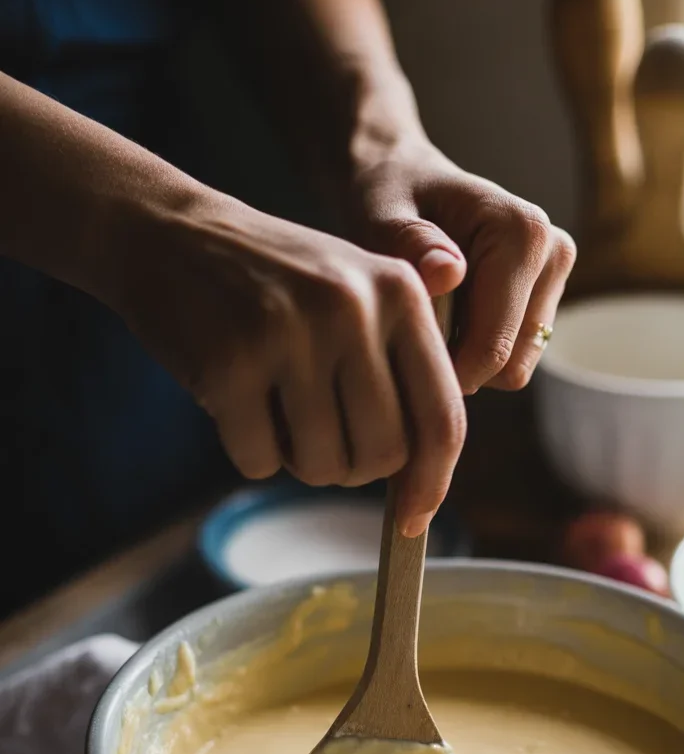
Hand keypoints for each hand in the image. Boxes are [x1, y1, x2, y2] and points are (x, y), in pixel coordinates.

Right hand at [115, 192, 465, 535]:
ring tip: (277, 412)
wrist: (171, 233)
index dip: (432, 483)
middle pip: (384, 454)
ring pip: (324, 466)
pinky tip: (237, 404)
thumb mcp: (357, 294)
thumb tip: (423, 481)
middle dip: (353, 469)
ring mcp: (289, 335)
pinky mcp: (229, 364)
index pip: (442, 417)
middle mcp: (352, 309)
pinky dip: (251, 453)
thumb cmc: (275, 283)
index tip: (413, 520)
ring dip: (300, 462)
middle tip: (321, 438)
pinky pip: (260, 462)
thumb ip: (400, 369)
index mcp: (400, 292)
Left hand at [348, 138, 575, 393]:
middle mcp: (553, 254)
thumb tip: (448, 273)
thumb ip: (411, 243)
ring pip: (514, 366)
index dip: (446, 372)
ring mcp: (555, 276)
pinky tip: (450, 316)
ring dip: (468, 358)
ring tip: (432, 316)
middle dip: (460, 364)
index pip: (494, 349)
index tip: (405, 358)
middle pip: (511, 366)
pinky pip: (513, 355)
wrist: (405, 174)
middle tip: (415, 329)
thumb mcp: (383, 217)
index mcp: (524, 235)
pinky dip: (477, 348)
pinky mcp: (548, 294)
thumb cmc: (390, 196)